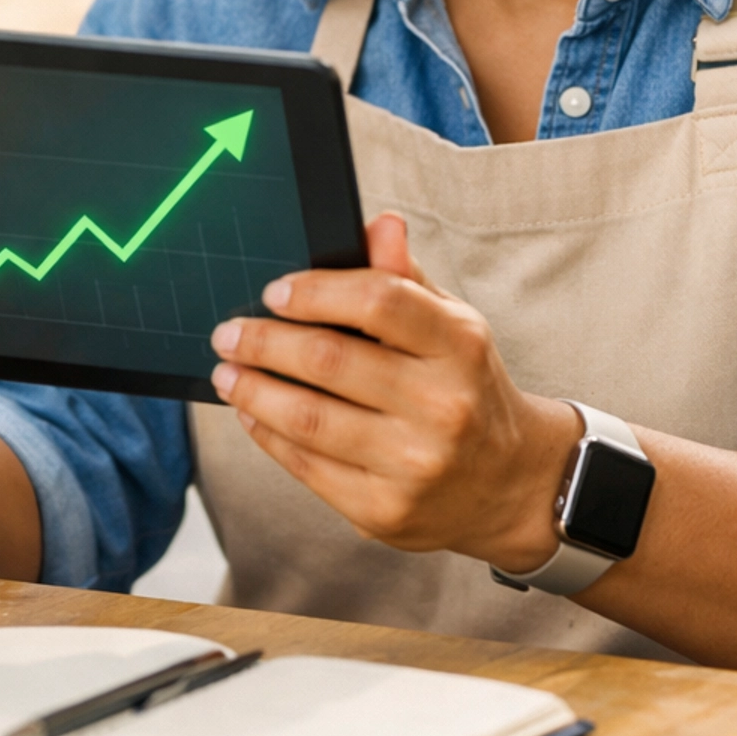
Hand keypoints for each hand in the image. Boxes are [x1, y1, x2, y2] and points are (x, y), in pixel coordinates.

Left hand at [209, 213, 576, 575]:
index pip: (379, 300)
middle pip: (329, 360)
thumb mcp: (452, 325)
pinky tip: (253, 415)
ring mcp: (413, 464)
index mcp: (460, 345)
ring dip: (252, 391)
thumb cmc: (466, 386)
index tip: (274, 292)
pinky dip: (268, 436)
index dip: (316, 291)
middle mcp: (442, 405)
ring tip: (228, 372)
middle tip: (228, 332)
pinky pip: (307, 467)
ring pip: (307, 418)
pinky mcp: (384, 512)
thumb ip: (406, 278)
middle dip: (264, 342)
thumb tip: (380, 223)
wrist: (509, 483)